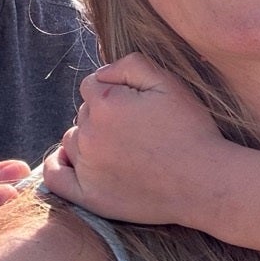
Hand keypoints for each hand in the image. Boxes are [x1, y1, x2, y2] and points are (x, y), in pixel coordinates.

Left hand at [41, 54, 217, 226]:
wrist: (204, 182)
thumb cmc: (190, 130)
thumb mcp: (169, 83)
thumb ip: (131, 64)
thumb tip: (104, 72)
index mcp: (105, 104)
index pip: (92, 84)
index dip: (115, 89)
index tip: (138, 104)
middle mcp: (89, 135)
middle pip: (83, 113)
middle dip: (104, 114)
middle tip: (138, 128)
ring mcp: (86, 167)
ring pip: (72, 140)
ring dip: (89, 138)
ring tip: (122, 146)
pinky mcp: (89, 196)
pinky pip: (55, 177)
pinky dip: (58, 165)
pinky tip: (71, 160)